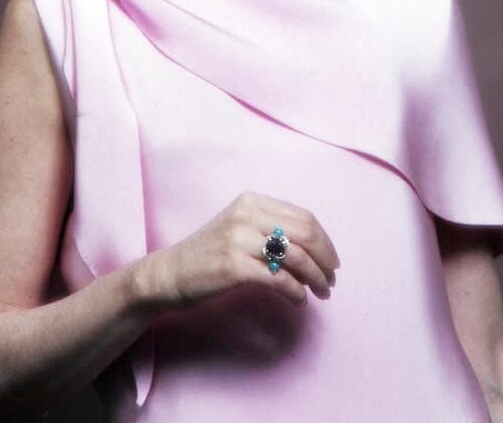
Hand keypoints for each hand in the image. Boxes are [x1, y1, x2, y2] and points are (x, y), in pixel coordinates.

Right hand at [142, 192, 339, 308]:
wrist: (170, 273)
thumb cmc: (209, 254)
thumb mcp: (239, 227)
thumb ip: (270, 227)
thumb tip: (314, 247)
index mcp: (251, 201)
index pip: (303, 216)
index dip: (325, 241)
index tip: (332, 261)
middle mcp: (246, 214)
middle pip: (305, 233)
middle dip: (325, 259)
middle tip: (331, 280)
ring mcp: (239, 239)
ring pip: (296, 256)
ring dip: (315, 278)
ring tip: (321, 293)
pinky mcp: (234, 266)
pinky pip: (279, 279)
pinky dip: (296, 291)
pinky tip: (299, 300)